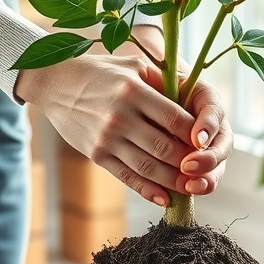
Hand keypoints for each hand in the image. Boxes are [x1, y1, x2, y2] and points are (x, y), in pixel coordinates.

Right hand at [15, 30, 232, 206]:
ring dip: (173, 181)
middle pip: (165, 147)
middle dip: (189, 162)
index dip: (196, 135)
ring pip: (149, 167)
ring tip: (191, 187)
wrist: (55, 83)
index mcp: (134, 90)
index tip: (208, 144)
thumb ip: (161, 82)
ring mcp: (107, 138)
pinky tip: (164, 198)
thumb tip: (192, 102)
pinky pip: (126, 177)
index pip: (175, 119)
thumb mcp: (132, 66)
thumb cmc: (99, 71)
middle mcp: (121, 116)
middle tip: (205, 170)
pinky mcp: (96, 154)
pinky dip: (148, 190)